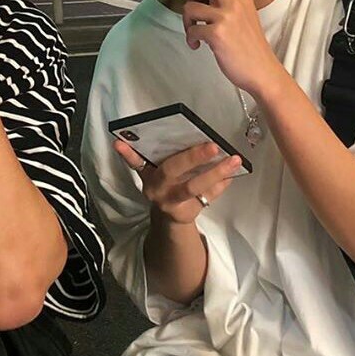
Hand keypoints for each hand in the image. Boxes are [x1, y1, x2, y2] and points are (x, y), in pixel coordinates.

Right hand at [114, 140, 240, 224]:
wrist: (169, 216)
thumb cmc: (164, 183)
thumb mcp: (150, 170)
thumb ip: (143, 156)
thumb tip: (130, 139)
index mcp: (147, 175)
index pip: (137, 162)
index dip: (128, 153)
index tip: (120, 141)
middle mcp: (156, 190)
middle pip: (173, 171)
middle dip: (193, 157)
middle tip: (214, 145)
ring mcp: (172, 203)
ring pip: (194, 187)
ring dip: (216, 172)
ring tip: (234, 160)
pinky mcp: (188, 213)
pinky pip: (207, 198)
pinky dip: (221, 185)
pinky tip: (232, 174)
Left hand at [169, 0, 283, 96]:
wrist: (261, 70)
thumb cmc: (249, 45)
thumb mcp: (244, 16)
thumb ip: (226, 4)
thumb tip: (201, 1)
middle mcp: (233, 1)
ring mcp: (225, 15)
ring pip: (189, 7)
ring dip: (188, 23)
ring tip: (196, 36)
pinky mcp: (217, 32)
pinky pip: (192, 29)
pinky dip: (192, 39)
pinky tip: (199, 46)